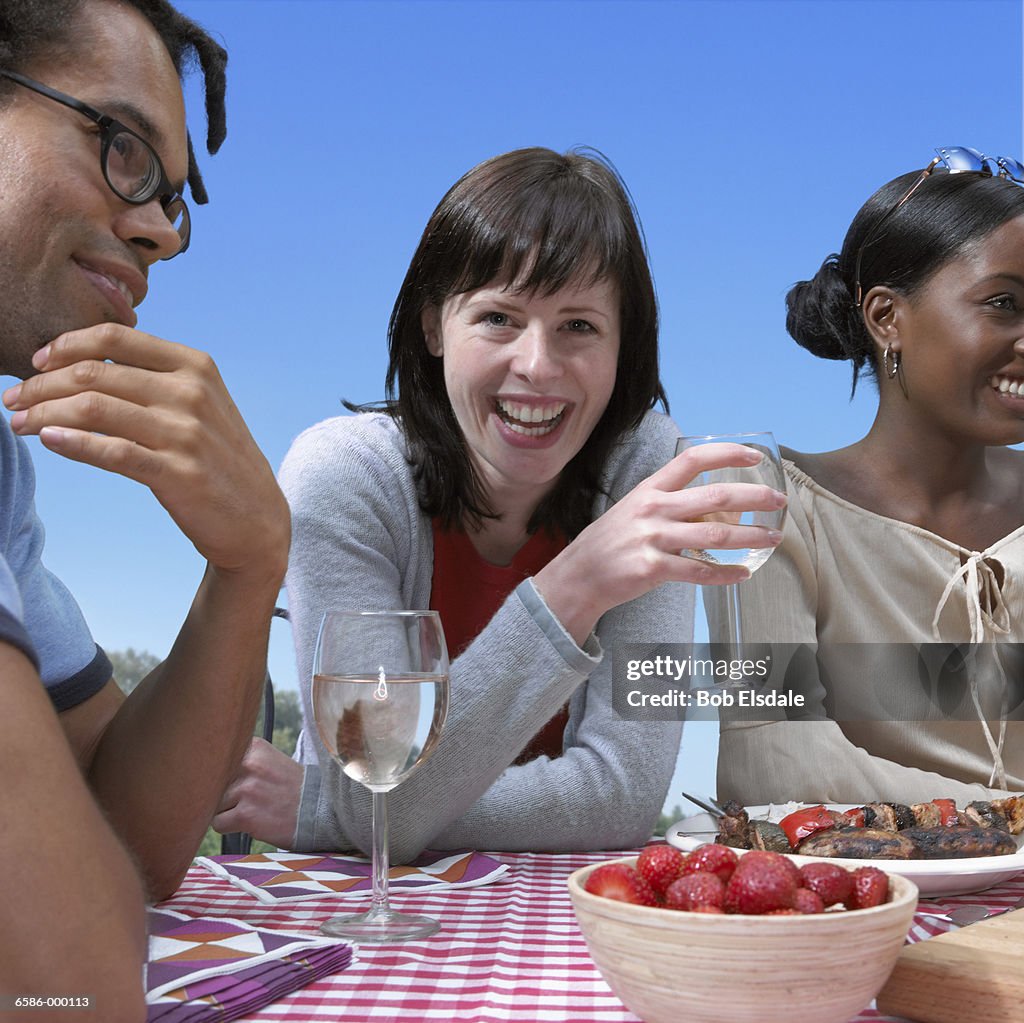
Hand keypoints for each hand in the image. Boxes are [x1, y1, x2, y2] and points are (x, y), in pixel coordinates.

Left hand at [2, 324, 288, 581]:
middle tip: (14, 399)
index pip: (115, 338)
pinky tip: (48, 441)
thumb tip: (84, 363)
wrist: (257, 517)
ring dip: (45, 413)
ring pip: (94, 409)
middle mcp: (192, 393)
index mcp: (196, 366)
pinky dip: (72, 444)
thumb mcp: (201, 404)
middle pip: (95, 373)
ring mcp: (186, 433)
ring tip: (20, 423)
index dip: (66, 345)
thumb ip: (156, 378)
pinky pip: (112, 452)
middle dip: (41, 384)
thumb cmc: (218, 459)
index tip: (37, 363)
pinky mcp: (177, 473)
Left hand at [213, 737, 302, 848]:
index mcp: (253, 747)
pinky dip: (229, 826)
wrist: (319, 810)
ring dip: (227, 810)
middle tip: (241, 799)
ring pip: (213, 803)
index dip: (218, 772)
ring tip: (250, 809)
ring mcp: (247, 789)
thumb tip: (202, 772)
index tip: (227, 778)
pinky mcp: (246, 815)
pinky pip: (218, 823)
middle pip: (212, 782)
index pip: (215, 758)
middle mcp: (249, 764)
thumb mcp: (268, 761)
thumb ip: (240, 761)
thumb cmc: (291, 788)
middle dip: (221, 792)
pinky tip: (249, 821)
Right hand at [533, 442, 786, 642]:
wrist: (578, 575)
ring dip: (750, 536)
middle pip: (715, 495)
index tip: (754, 456)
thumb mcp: (636, 510)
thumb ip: (671, 504)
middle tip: (778, 501)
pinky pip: (699, 571)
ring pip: (715, 534)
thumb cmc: (611, 542)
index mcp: (650, 489)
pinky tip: (742, 574)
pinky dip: (725, 574)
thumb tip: (715, 506)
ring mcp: (653, 539)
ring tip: (772, 538)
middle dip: (754, 496)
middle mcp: (653, 509)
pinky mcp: (653, 568)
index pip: (693, 460)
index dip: (726, 454)